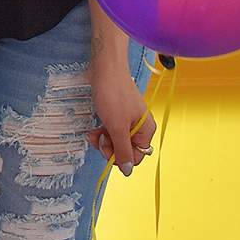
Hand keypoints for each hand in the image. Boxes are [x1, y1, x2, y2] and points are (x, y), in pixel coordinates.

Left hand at [88, 53, 153, 174]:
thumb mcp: (117, 127)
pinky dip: (102, 132)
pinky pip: (111, 130)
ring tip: (93, 135)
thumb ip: (122, 150)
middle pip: (126, 149)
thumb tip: (128, 171)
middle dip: (110, 148)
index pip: (136, 156)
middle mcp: (140, 126)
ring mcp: (128, 119)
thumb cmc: (113, 95)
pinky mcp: (117, 113)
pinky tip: (94, 130)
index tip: (106, 150)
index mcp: (146, 131)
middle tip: (98, 140)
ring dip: (104, 141)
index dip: (120, 157)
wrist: (105, 68)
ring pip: (116, 140)